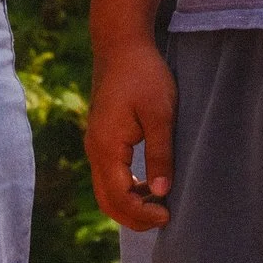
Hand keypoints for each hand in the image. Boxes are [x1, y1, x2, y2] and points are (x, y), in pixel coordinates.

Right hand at [86, 38, 176, 230]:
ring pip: (105, 190)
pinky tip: (148, 185)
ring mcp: (95, 143)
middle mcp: (94, 149)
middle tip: (164, 217)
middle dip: (133, 217)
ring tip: (160, 204)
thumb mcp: (160, 113)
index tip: (168, 214)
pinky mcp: (101, 137)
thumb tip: (161, 192)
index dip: (142, 213)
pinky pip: (108, 175)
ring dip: (129, 203)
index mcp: (106, 146)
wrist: (121, 44)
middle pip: (107, 200)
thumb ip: (160, 154)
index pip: (119, 197)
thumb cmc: (144, 74)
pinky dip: (125, 189)